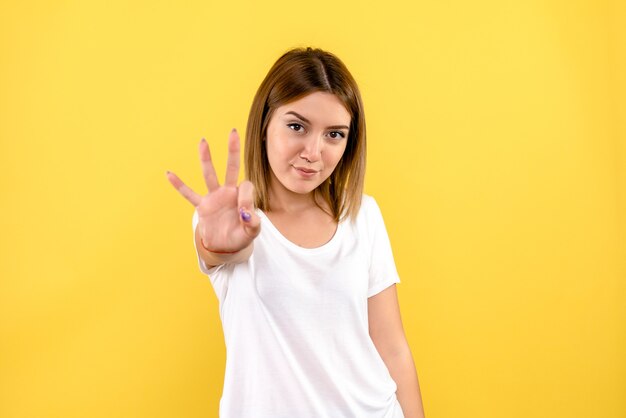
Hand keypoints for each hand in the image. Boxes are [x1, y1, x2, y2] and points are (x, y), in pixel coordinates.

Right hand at [166, 129, 260, 252]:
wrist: (225, 246)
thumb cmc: (240, 236)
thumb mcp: (252, 232)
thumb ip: (253, 222)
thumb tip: (245, 212)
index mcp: (242, 196)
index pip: (246, 186)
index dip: (246, 198)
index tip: (244, 214)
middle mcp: (228, 192)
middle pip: (231, 167)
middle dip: (233, 150)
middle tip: (234, 131)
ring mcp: (214, 197)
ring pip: (209, 175)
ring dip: (206, 159)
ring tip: (203, 141)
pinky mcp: (202, 206)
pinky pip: (189, 194)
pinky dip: (179, 185)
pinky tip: (169, 173)